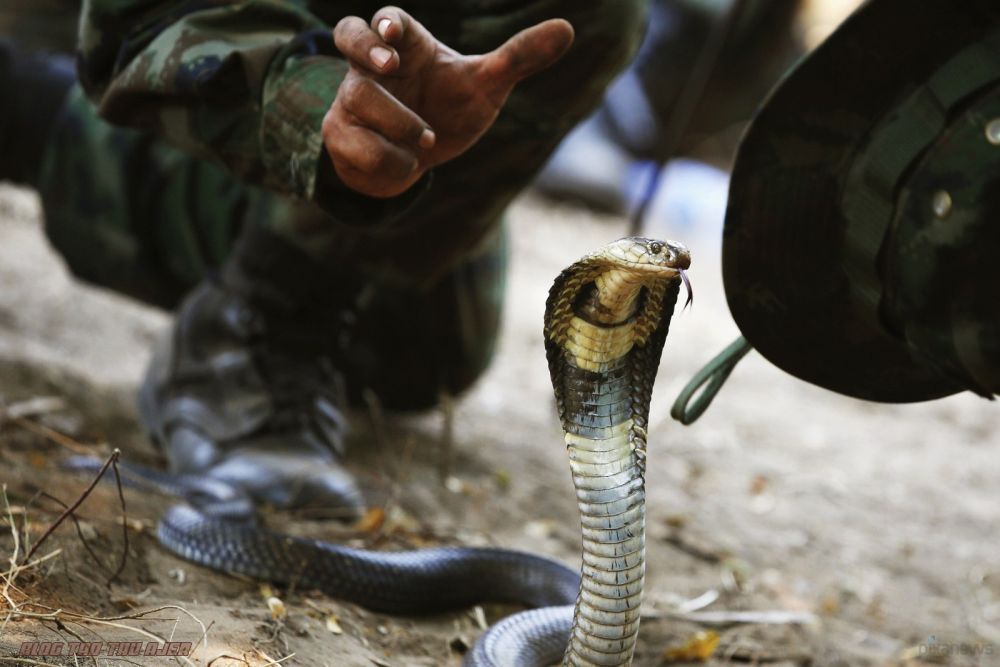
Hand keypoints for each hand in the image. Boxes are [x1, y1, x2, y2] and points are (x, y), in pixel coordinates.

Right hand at [323, 6, 573, 197]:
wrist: (415, 159)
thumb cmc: (448, 109)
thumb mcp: (486, 86)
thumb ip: (519, 58)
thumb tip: (567, 28)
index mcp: (408, 47)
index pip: (389, 21)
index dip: (387, 24)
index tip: (395, 34)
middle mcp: (374, 67)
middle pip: (348, 34)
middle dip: (363, 46)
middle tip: (387, 64)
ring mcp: (352, 100)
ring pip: (359, 99)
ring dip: (397, 123)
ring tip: (426, 141)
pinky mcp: (342, 135)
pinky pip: (353, 144)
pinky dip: (387, 157)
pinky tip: (409, 162)